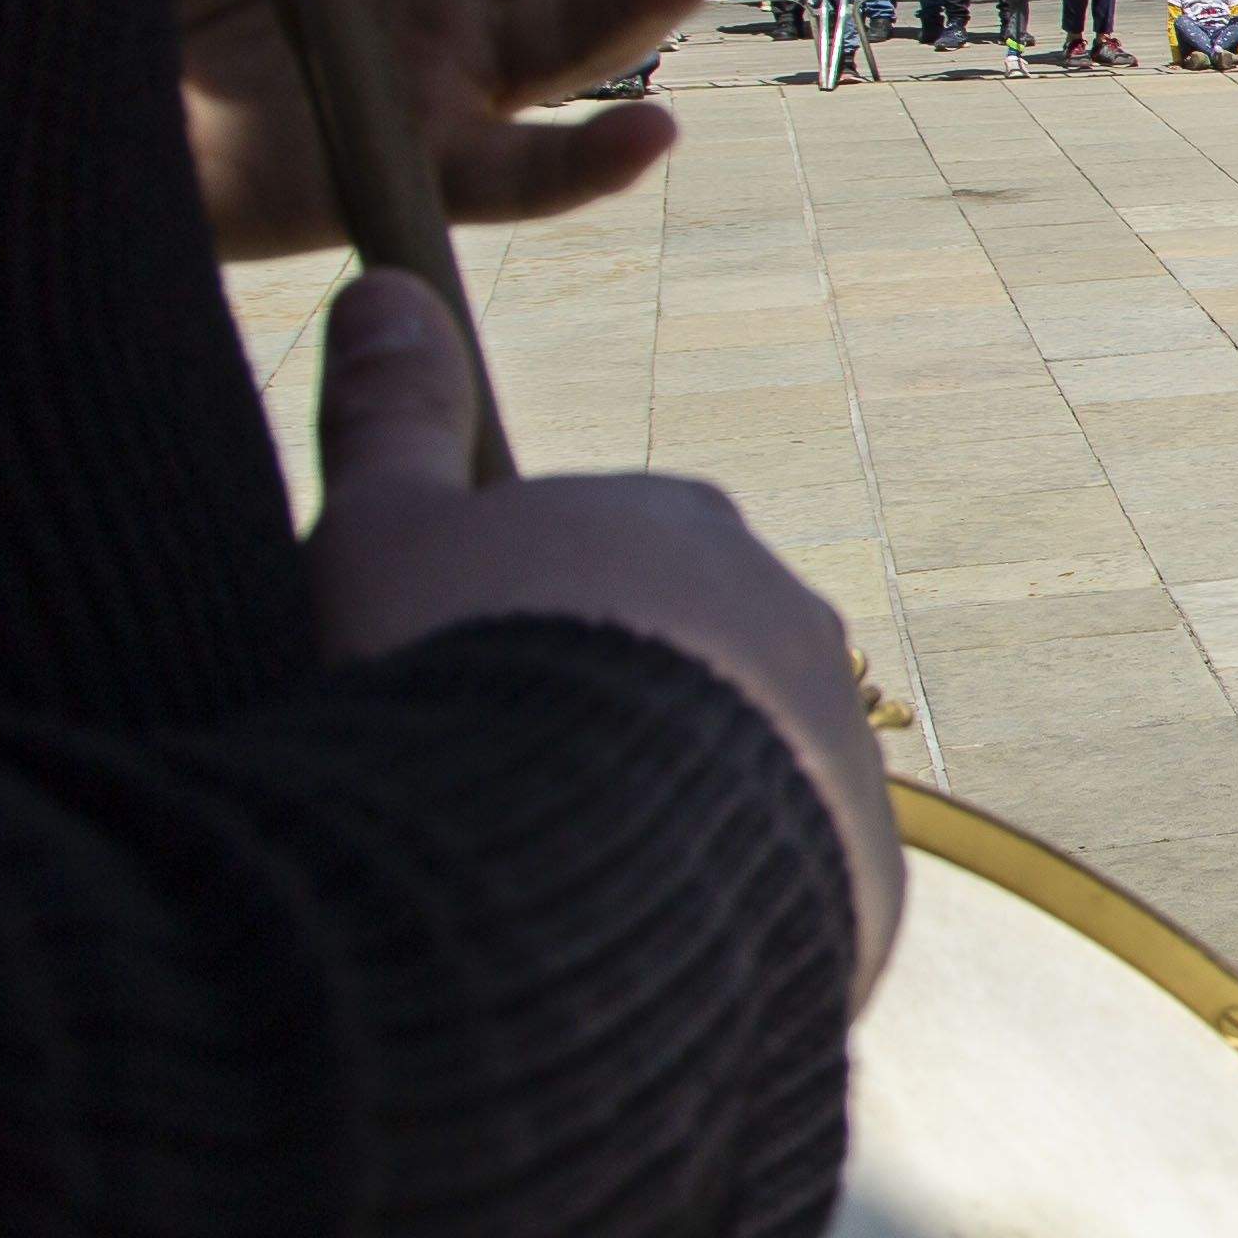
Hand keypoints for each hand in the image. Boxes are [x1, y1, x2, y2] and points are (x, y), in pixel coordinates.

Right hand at [306, 271, 901, 979]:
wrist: (543, 871)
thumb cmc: (442, 672)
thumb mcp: (377, 531)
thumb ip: (390, 414)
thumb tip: (388, 287)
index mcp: (682, 526)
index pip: (606, 557)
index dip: (518, 623)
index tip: (450, 685)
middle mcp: (786, 624)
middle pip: (680, 664)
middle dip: (598, 716)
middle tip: (488, 790)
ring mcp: (837, 754)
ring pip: (736, 779)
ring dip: (657, 820)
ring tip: (548, 882)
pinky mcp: (860, 885)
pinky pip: (778, 892)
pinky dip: (709, 914)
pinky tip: (621, 950)